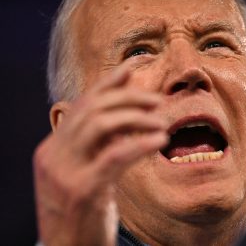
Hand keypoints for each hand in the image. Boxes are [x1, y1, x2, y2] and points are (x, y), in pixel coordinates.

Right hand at [33, 64, 167, 245]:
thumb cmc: (83, 210)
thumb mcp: (86, 171)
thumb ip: (100, 143)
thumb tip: (127, 112)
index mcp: (54, 146)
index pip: (83, 103)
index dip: (110, 81)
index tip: (135, 65)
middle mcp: (54, 154)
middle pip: (93, 108)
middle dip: (129, 98)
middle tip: (157, 101)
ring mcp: (64, 172)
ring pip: (101, 124)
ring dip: (136, 118)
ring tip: (162, 122)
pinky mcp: (82, 190)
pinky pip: (114, 156)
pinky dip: (139, 144)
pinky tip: (159, 141)